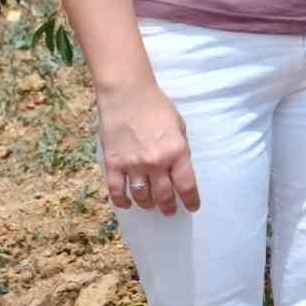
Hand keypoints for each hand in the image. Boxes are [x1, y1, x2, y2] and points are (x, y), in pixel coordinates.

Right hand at [96, 83, 200, 216]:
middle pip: (163, 195)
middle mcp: (155, 163)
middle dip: (168, 206)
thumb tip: (179, 167)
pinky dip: (122, 201)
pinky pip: (117, 191)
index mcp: (176, 152)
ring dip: (147, 204)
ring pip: (141, 196)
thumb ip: (180, 148)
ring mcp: (133, 165)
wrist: (127, 95)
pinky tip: (127, 204)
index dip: (191, 200)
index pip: (186, 185)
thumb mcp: (178, 126)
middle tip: (170, 210)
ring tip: (151, 205)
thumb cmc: (157, 106)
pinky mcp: (113, 165)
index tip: (193, 207)